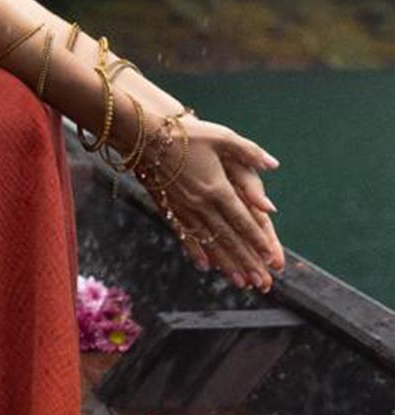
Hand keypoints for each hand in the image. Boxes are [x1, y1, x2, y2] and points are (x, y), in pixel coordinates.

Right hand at [152, 116, 285, 291]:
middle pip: (228, 238)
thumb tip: (273, 165)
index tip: (271, 257)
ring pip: (208, 242)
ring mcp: (183, 208)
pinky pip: (184, 235)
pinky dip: (195, 251)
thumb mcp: (221, 136)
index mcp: (217, 188)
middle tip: (262, 283)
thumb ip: (249, 152)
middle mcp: (201, 204)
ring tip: (241, 282)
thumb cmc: (185, 131)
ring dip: (226, 264)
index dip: (258, 240)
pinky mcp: (168, 208)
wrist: (142, 133)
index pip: (243, 220)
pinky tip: (204, 266)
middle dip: (247, 261)